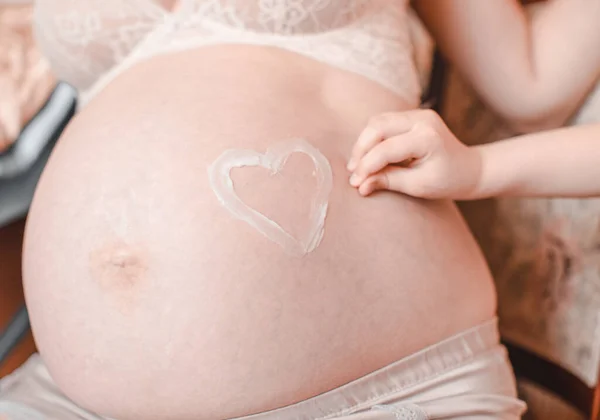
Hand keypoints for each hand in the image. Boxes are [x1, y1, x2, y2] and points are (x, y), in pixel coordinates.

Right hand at [347, 110, 481, 199]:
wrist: (470, 169)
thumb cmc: (447, 181)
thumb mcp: (418, 186)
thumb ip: (388, 181)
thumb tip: (360, 184)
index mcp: (427, 138)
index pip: (386, 149)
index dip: (367, 166)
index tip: (356, 183)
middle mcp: (422, 119)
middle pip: (377, 126)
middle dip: (361, 149)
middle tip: (353, 172)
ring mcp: (418, 114)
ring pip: (377, 121)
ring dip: (364, 143)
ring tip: (359, 165)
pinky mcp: (413, 116)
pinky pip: (384, 123)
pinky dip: (372, 139)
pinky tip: (370, 157)